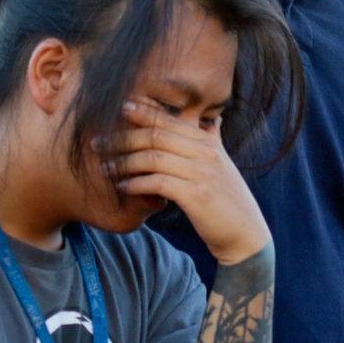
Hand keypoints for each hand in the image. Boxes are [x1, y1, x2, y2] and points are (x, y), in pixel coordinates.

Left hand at [111, 101, 269, 265]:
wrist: (245, 234)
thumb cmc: (227, 200)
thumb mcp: (222, 164)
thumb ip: (213, 140)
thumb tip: (211, 119)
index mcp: (208, 142)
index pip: (169, 120)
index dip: (142, 112)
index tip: (119, 108)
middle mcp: (205, 152)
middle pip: (156, 135)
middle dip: (123, 137)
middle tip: (98, 142)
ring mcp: (201, 172)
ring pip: (153, 157)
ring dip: (124, 162)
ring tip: (106, 168)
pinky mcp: (196, 195)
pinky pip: (157, 182)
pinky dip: (136, 184)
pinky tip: (123, 187)